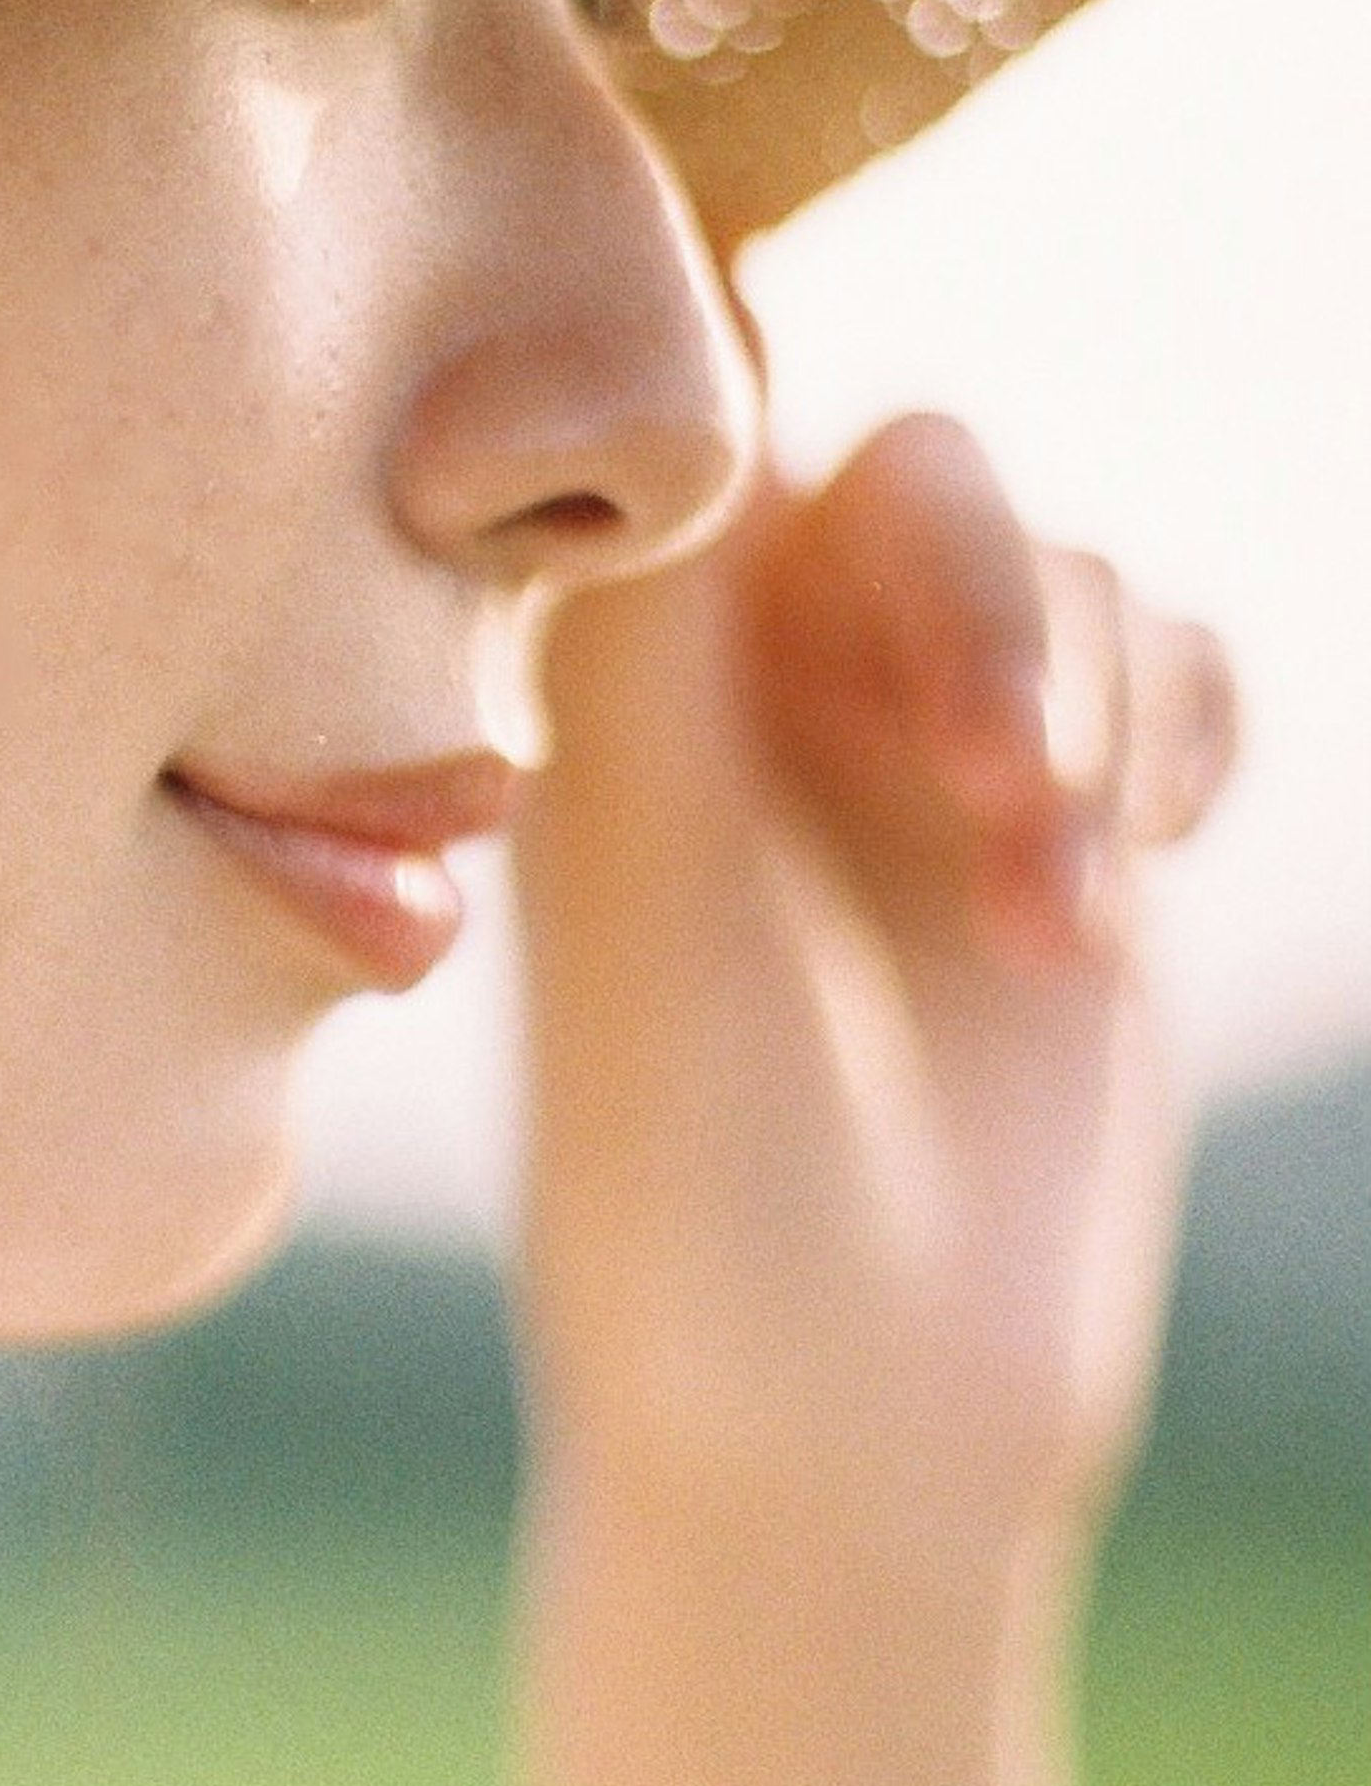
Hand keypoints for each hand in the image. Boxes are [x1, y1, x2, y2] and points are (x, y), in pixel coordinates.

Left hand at [507, 410, 1239, 1591]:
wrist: (841, 1429)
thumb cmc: (697, 1186)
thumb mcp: (658, 904)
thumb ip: (658, 641)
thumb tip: (692, 357)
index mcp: (606, 696)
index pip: (699, 432)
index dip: (777, 355)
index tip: (827, 375)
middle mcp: (748, 703)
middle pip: (920, 474)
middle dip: (999, 601)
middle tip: (994, 776)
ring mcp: (910, 764)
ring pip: (1067, 573)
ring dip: (1094, 714)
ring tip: (1046, 923)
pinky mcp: (1053, 836)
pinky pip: (1177, 666)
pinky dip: (1179, 745)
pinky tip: (1104, 902)